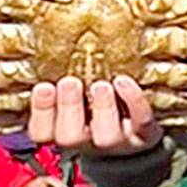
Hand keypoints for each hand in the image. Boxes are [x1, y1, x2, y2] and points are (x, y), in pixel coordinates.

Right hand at [28, 75, 163, 155]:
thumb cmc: (97, 105)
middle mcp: (88, 141)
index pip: (41, 131)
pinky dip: (134, 102)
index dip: (41, 112)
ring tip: (101, 85)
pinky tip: (125, 82)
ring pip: (105, 136)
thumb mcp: (78, 95)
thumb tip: (52, 44)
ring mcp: (118, 141)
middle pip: (70, 137)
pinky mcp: (145, 135)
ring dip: (102, 108)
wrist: (139, 133)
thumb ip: (64, 81)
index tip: (43, 85)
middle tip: (70, 82)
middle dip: (69, 107)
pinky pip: (140, 122)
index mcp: (64, 130)